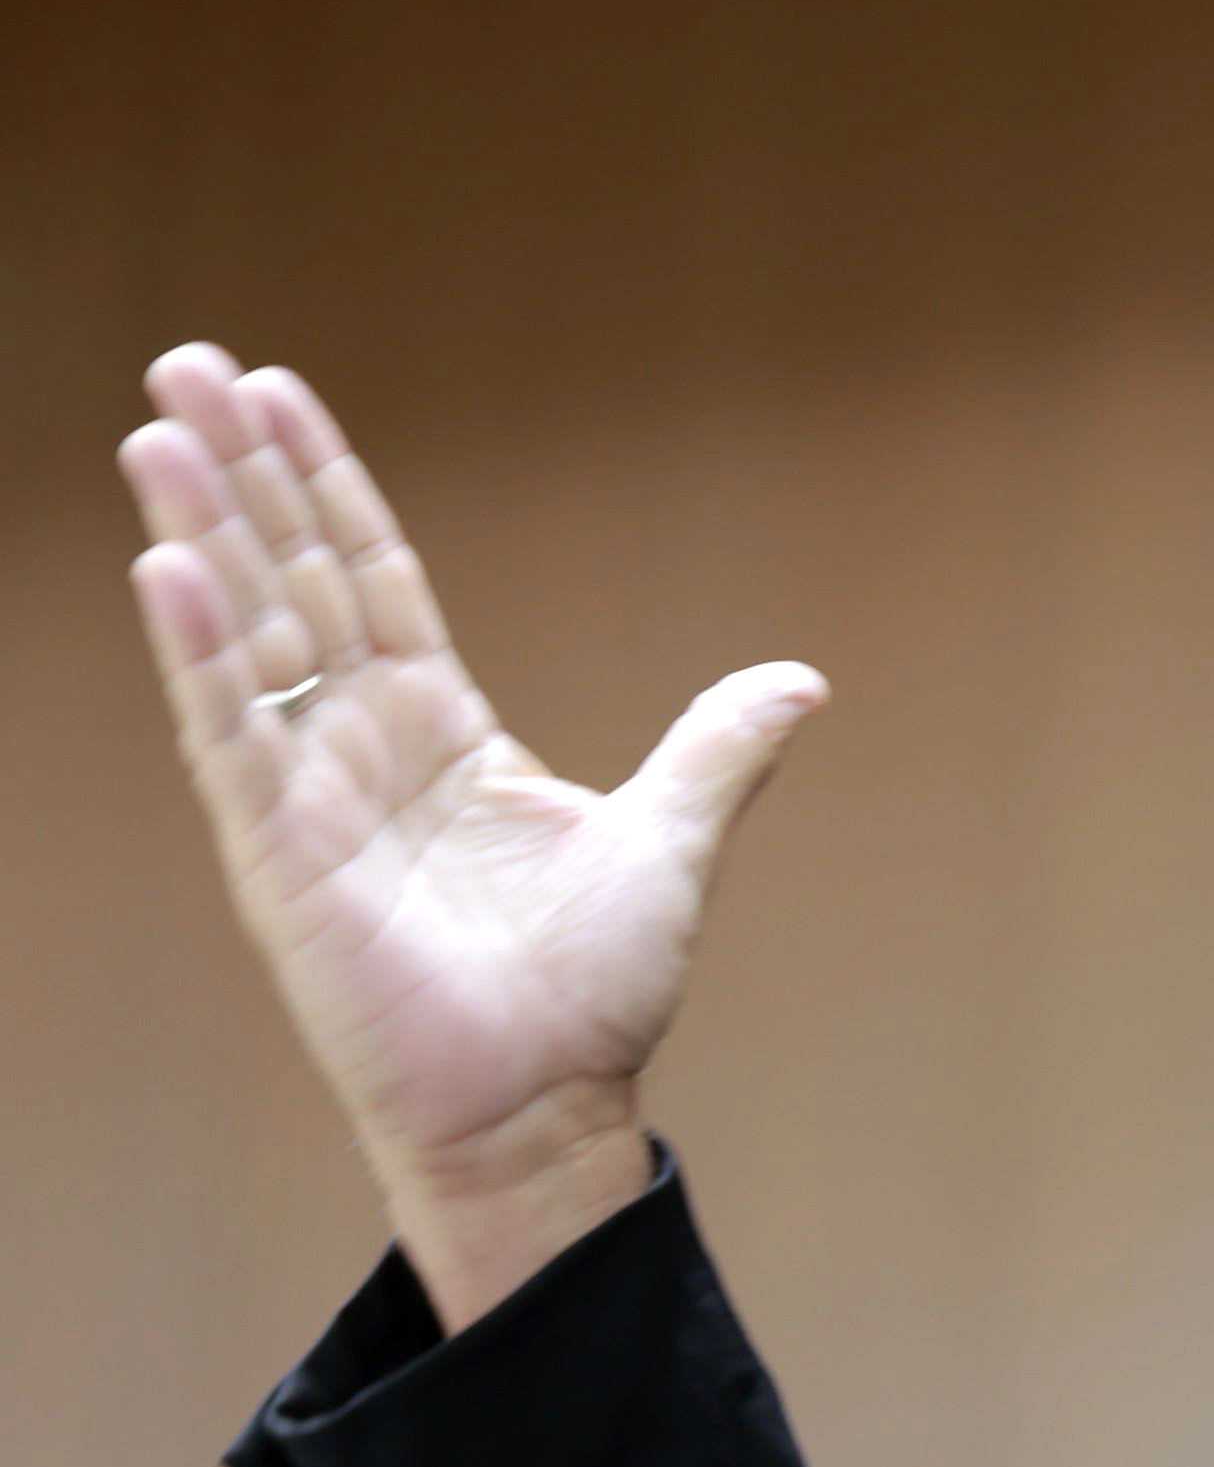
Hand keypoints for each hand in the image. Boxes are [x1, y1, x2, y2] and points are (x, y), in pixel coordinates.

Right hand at [120, 343, 823, 1327]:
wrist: (547, 1105)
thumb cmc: (592, 993)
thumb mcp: (669, 841)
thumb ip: (717, 750)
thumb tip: (800, 680)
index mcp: (440, 730)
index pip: (368, 577)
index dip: (327, 485)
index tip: (279, 392)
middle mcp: (359, 747)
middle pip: (289, 579)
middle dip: (239, 473)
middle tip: (187, 362)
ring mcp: (308, 795)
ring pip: (242, 635)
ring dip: (199, 529)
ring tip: (159, 428)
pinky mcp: (277, 855)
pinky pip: (227, 735)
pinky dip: (197, 652)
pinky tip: (163, 565)